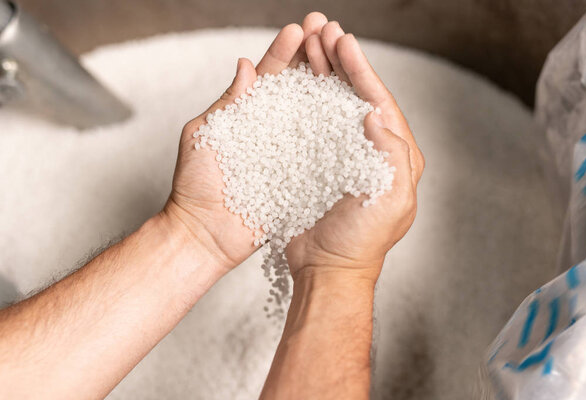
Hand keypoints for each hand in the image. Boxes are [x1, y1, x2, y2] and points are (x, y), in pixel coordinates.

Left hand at [163, 13, 330, 271]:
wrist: (205, 234)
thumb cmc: (196, 185)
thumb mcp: (205, 136)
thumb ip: (227, 103)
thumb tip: (244, 65)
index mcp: (247, 114)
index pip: (269, 75)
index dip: (284, 51)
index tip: (300, 29)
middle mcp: (271, 129)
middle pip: (297, 87)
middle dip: (313, 58)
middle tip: (328, 31)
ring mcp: (287, 152)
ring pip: (313, 114)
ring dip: (328, 85)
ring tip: (345, 58)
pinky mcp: (300, 176)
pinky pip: (320, 152)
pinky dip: (335, 132)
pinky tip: (351, 110)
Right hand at [285, 22, 424, 282]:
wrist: (327, 270)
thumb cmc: (360, 242)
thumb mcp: (388, 201)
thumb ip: (392, 157)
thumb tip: (377, 114)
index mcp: (397, 157)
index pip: (380, 102)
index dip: (361, 71)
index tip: (343, 42)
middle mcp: (374, 151)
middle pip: (357, 96)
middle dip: (340, 63)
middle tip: (322, 31)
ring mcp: (346, 156)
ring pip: (334, 104)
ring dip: (322, 74)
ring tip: (307, 46)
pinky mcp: (321, 163)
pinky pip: (313, 124)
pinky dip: (304, 99)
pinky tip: (294, 81)